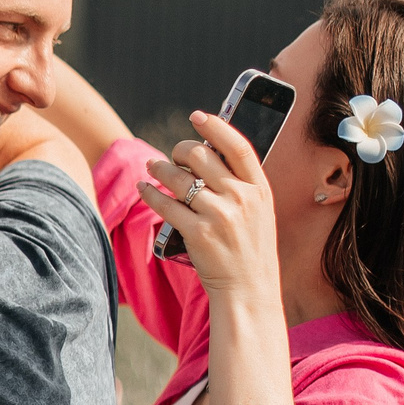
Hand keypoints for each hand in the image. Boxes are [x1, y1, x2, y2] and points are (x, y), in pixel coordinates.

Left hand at [136, 112, 281, 298]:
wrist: (249, 289)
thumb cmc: (250, 248)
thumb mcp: (258, 212)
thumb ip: (239, 185)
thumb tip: (206, 156)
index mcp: (259, 189)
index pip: (238, 147)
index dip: (216, 127)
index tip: (197, 115)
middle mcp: (241, 198)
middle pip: (201, 157)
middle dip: (180, 150)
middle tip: (171, 155)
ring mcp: (219, 216)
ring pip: (179, 179)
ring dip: (159, 168)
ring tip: (152, 166)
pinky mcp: (198, 234)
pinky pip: (166, 204)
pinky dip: (150, 193)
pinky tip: (144, 188)